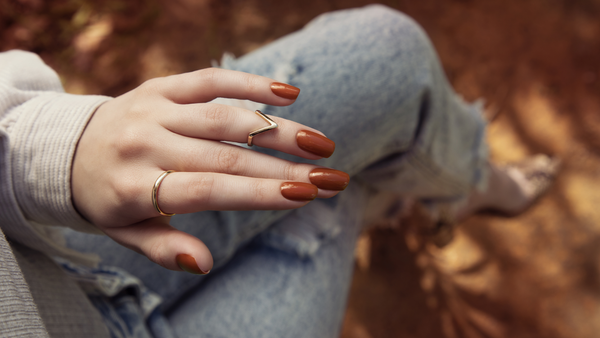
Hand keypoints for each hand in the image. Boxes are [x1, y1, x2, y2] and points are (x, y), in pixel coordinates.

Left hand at [71, 68, 349, 273]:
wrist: (64, 149)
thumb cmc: (106, 198)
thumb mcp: (125, 232)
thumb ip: (163, 248)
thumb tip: (204, 263)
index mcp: (133, 187)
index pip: (207, 189)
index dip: (257, 191)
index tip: (304, 195)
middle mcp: (144, 143)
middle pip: (225, 154)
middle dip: (284, 166)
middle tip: (330, 177)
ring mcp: (153, 109)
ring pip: (225, 116)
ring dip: (278, 129)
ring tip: (321, 144)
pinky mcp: (160, 85)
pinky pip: (209, 79)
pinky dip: (249, 84)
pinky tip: (288, 94)